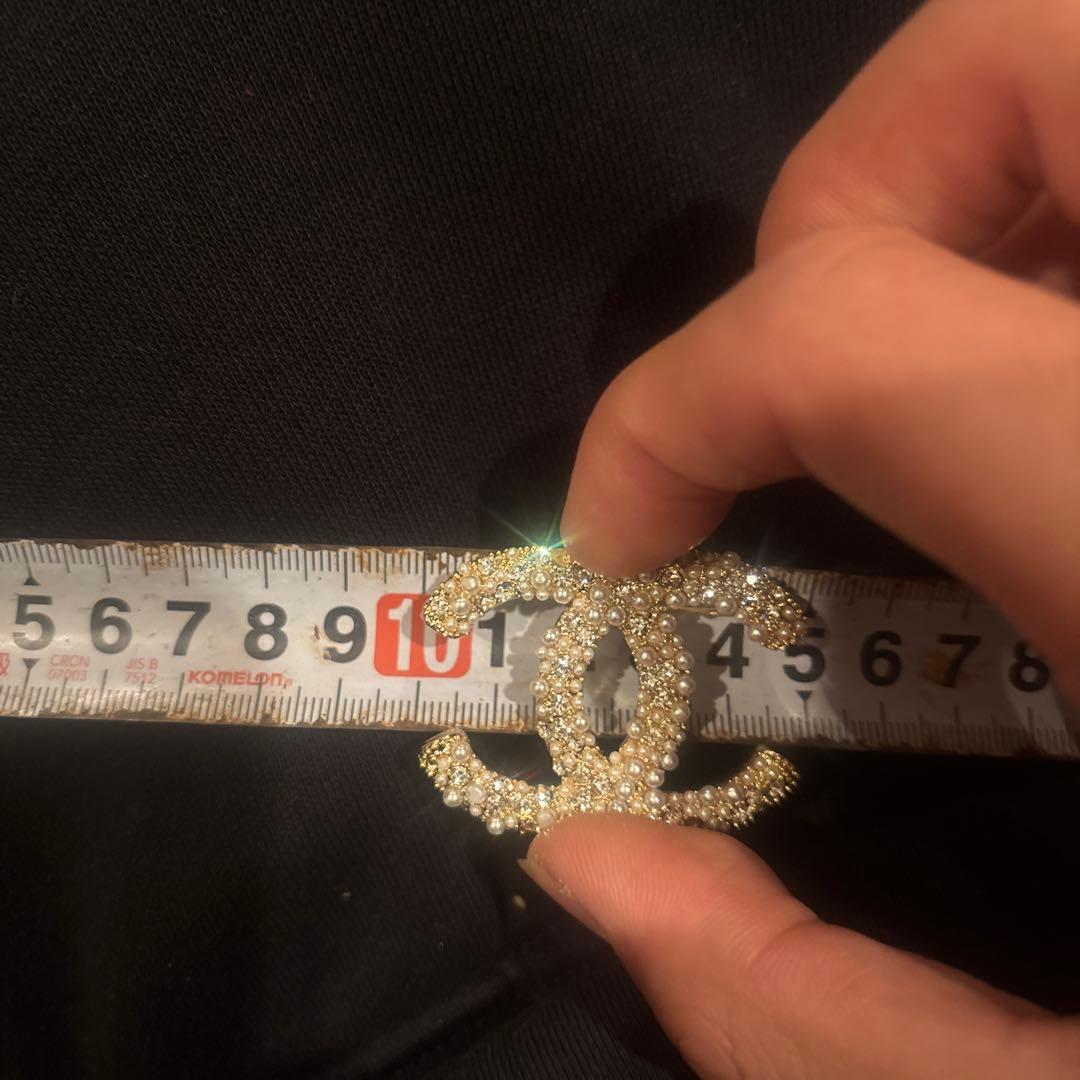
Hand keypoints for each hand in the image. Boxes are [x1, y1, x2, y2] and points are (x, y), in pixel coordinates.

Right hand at [525, 1, 1079, 1075]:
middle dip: (848, 194)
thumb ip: (802, 1012)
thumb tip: (589, 865)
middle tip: (801, 378)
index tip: (623, 533)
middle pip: (1038, 48)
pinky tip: (1058, 394)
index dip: (671, 408)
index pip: (854, 329)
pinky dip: (1073, 238)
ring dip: (977, 184)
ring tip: (929, 358)